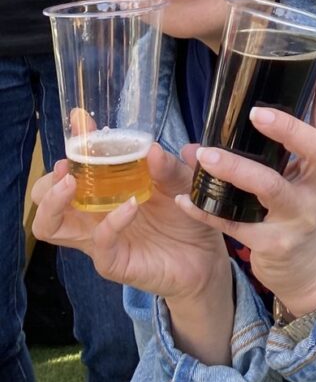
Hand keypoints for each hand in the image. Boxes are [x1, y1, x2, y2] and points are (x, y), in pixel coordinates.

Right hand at [31, 144, 228, 302]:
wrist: (204, 256)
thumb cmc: (183, 215)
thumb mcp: (180, 181)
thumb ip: (166, 165)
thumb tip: (152, 149)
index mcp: (104, 189)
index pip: (74, 167)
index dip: (73, 143)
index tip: (80, 119)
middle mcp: (93, 214)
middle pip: (44, 199)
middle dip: (46, 182)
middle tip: (65, 167)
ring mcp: (99, 239)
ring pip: (51, 227)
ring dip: (55, 202)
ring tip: (72, 183)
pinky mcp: (114, 262)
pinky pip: (100, 244)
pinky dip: (111, 223)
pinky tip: (130, 206)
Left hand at [176, 36, 315, 318]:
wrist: (312, 267)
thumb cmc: (301, 202)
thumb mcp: (304, 167)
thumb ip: (284, 135)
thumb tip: (252, 92)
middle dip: (288, 129)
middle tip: (255, 112)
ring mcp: (300, 215)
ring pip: (271, 189)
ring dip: (236, 170)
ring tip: (204, 155)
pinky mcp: (275, 244)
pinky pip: (237, 226)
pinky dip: (208, 212)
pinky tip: (183, 199)